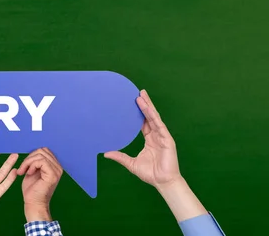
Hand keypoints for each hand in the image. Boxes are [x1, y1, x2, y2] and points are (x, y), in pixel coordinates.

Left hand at [17, 148, 62, 221]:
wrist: (33, 203)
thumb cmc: (32, 189)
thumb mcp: (32, 171)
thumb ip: (34, 161)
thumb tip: (30, 150)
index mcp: (54, 166)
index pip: (44, 150)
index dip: (31, 155)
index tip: (24, 165)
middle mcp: (58, 167)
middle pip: (42, 150)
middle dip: (29, 158)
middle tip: (22, 168)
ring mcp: (56, 171)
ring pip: (40, 155)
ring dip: (28, 162)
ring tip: (23, 171)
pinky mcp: (52, 174)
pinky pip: (41, 161)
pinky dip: (31, 165)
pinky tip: (28, 173)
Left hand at [104, 90, 206, 220]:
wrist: (162, 182)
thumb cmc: (150, 173)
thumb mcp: (131, 163)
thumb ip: (120, 156)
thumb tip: (105, 153)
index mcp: (150, 139)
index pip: (143, 122)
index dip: (138, 112)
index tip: (132, 103)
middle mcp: (156, 135)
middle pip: (149, 116)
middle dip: (144, 104)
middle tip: (137, 92)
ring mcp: (162, 136)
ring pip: (154, 117)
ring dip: (148, 106)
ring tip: (141, 95)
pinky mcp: (167, 139)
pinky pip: (159, 124)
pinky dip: (152, 116)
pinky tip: (147, 108)